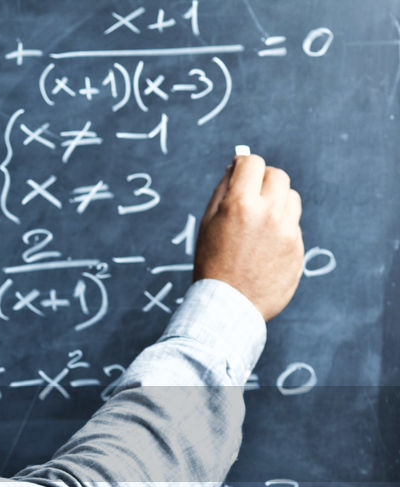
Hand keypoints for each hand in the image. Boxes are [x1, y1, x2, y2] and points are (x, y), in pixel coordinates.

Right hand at [193, 153, 303, 320]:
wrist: (228, 305)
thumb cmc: (212, 264)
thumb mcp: (206, 224)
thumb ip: (222, 192)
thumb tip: (235, 168)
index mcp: (240, 205)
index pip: (253, 163)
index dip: (244, 164)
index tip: (240, 170)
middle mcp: (268, 213)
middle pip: (278, 176)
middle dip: (264, 180)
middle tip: (252, 194)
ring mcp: (287, 231)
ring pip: (291, 199)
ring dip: (277, 203)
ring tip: (260, 224)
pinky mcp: (298, 247)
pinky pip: (294, 225)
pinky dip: (282, 229)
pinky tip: (265, 247)